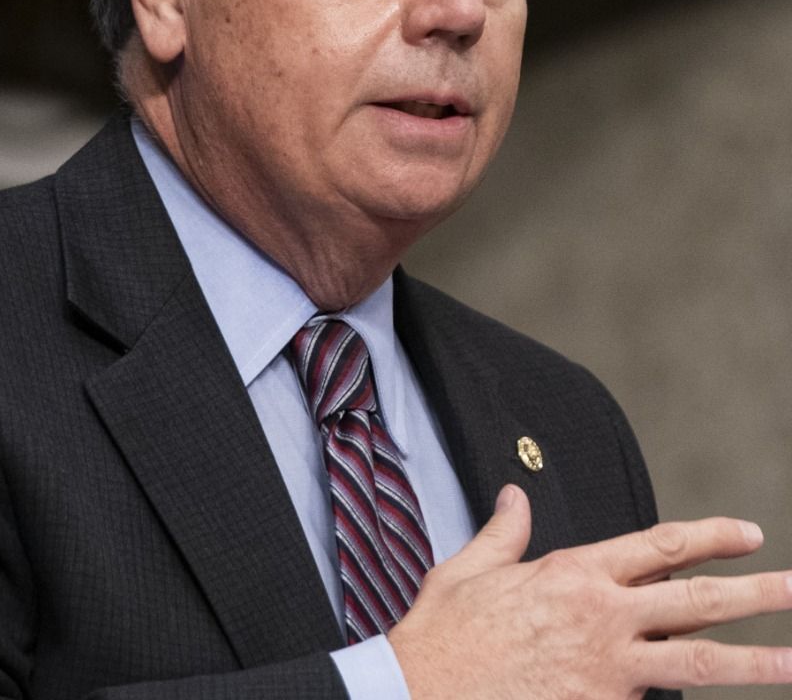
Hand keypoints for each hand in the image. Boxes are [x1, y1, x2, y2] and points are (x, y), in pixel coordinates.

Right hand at [389, 484, 791, 697]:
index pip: (659, 545)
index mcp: (573, 575)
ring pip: (700, 663)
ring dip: (759, 663)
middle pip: (699, 602)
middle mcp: (601, 618)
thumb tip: (516, 497)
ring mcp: (608, 670)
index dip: (710, 538)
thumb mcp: (466, 571)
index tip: (749, 535)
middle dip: (762, 594)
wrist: (420, 692)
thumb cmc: (441, 636)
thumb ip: (503, 534)